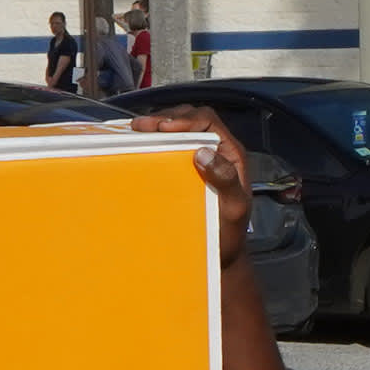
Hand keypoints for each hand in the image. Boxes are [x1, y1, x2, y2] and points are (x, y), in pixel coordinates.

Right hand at [133, 107, 249, 264]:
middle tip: (141, 126)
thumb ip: (226, 180)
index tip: (163, 128)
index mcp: (231, 153)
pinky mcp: (186, 169)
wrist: (222, 252)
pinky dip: (156, 142)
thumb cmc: (230, 232)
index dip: (185, 120)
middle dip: (166, 118)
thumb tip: (204, 153)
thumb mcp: (233, 208)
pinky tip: (140, 145)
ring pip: (180, 130)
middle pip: (191, 119)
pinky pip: (171, 147)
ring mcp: (201, 158)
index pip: (208, 122)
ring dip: (158, 127)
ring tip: (136, 131)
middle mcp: (217, 150)